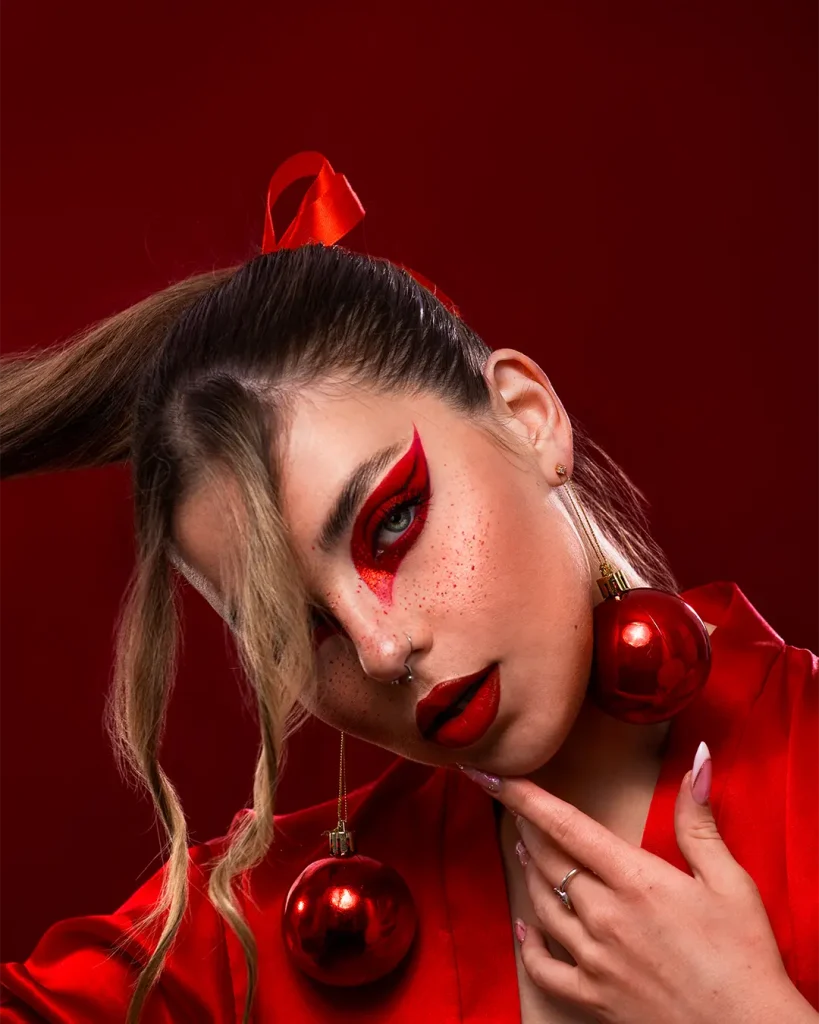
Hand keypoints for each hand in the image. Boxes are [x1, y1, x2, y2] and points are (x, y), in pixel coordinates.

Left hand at [464, 756, 807, 1023]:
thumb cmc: (744, 956)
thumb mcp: (730, 881)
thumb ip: (698, 820)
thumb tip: (696, 758)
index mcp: (634, 880)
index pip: (565, 825)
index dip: (523, 796)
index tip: (491, 774)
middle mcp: (604, 916)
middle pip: (547, 861)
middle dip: (527, 830)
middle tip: (518, 810)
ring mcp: (594, 959)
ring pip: (541, 905)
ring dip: (529, 873)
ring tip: (524, 851)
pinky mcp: (593, 997)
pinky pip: (543, 968)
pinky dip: (529, 943)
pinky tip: (524, 925)